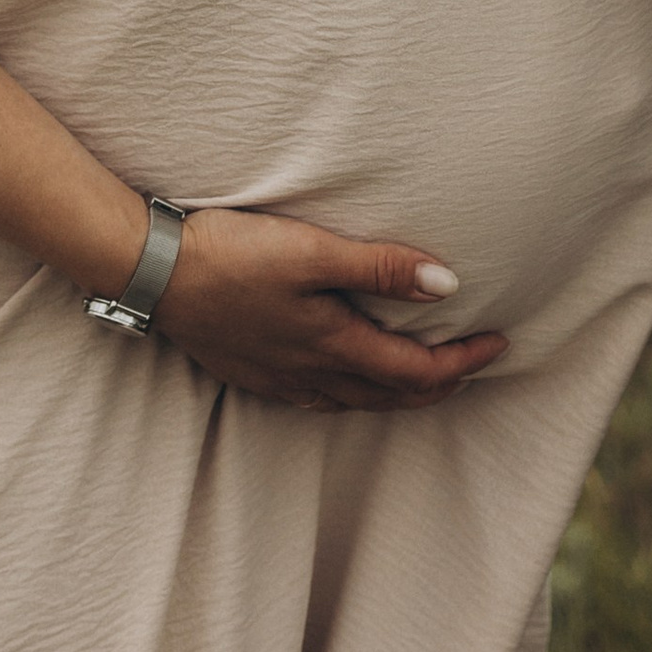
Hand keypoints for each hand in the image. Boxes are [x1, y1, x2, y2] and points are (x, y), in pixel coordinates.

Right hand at [150, 204, 506, 411]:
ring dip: (398, 392)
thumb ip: (378, 267)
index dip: (463, 362)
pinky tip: (346, 379)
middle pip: (391, 395)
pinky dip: (353, 393)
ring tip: (423, 375)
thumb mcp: (310, 250)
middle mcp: (311, 374)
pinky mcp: (252, 372)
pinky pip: (319, 399)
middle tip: (474, 365)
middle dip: (439, 385)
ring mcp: (279, 379)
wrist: (152, 271)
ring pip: (355, 402)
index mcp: (332, 345)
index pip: (416, 371)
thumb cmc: (232, 252)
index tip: (500, 344)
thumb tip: (448, 285)